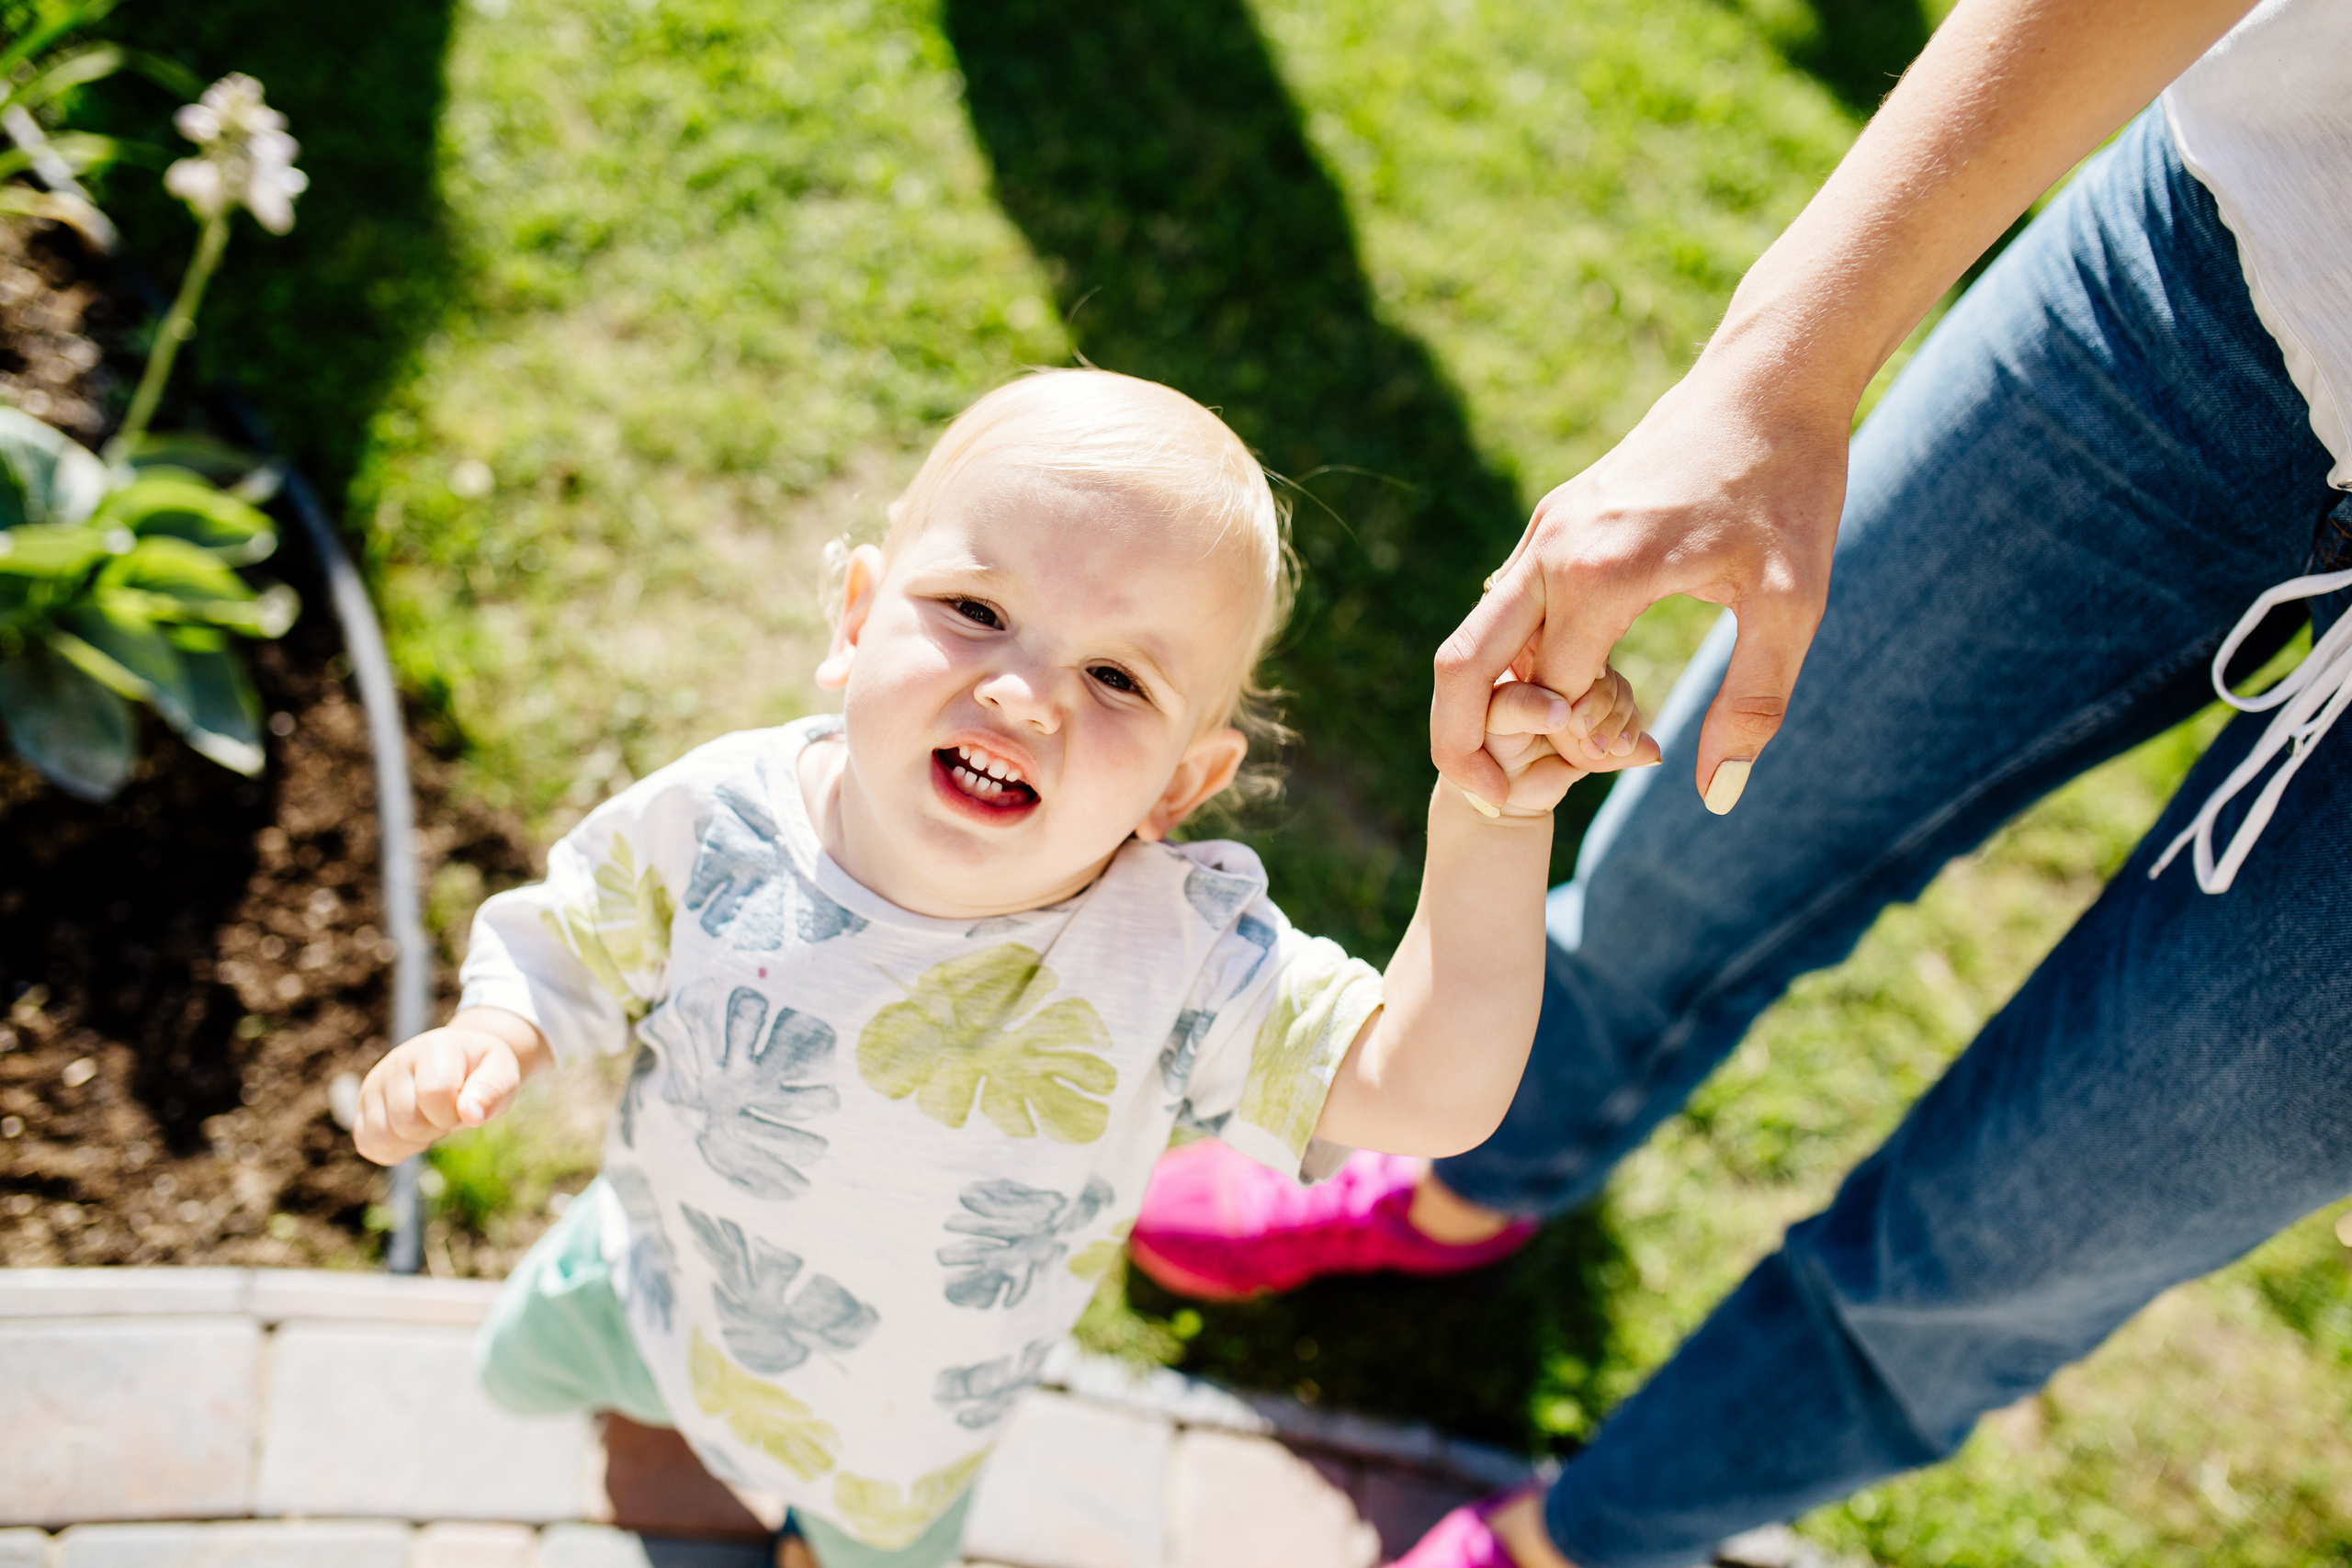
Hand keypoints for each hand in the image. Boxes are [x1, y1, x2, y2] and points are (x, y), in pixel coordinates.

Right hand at [354, 1007, 551, 1165]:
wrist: (461, 1062)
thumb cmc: (483, 1071)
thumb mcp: (502, 1073)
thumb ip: (493, 1091)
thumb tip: (471, 1115)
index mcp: (433, 1047)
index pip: (434, 1093)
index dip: (454, 1114)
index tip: (465, 1107)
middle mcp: (396, 1061)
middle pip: (407, 1122)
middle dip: (437, 1129)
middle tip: (449, 1113)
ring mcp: (375, 1083)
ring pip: (384, 1137)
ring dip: (416, 1142)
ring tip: (431, 1120)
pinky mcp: (363, 1105)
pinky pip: (368, 1145)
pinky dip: (395, 1151)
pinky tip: (413, 1134)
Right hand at [1434, 352, 1846, 815]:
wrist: (1771, 378)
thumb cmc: (1791, 486)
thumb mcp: (1791, 605)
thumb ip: (1753, 704)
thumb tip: (1717, 796)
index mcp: (1599, 574)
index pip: (1553, 699)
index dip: (1587, 744)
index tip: (1641, 747)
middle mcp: (1550, 551)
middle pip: (1462, 666)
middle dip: (1460, 743)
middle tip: (1491, 794)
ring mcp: (1544, 531)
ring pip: (1478, 636)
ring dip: (1502, 696)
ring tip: (1568, 733)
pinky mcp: (1554, 521)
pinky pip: (1510, 605)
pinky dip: (1523, 657)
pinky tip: (1584, 676)